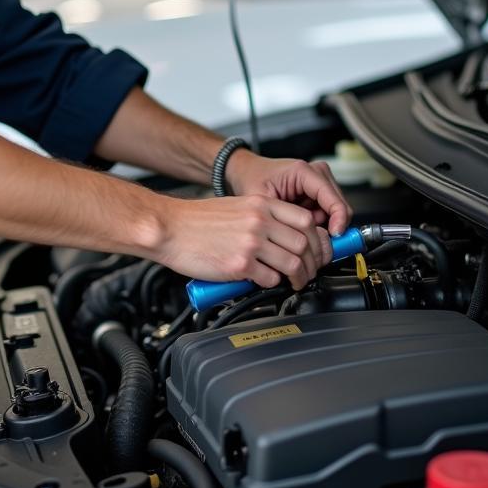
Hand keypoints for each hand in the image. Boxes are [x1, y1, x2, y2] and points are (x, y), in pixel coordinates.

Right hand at [157, 193, 332, 290]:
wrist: (169, 228)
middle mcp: (259, 220)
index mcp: (260, 204)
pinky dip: (271, 284)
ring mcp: (251, 242)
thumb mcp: (236, 206)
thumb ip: (263, 218)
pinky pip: (270, 279)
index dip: (317, 239)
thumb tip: (287, 238)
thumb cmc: (197, 220)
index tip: (317, 250)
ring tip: (292, 282)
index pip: (306, 220)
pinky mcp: (240, 264)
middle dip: (312, 263)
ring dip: (298, 278)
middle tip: (308, 272)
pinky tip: (263, 281)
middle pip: (305, 244)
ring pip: (293, 264)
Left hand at [225, 149, 351, 236]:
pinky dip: (317, 222)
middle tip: (310, 242)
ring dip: (321, 225)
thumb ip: (278, 219)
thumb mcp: (261, 200)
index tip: (334, 239)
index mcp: (304, 172)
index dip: (338, 222)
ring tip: (297, 228)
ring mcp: (320, 180)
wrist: (246, 170)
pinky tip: (299, 224)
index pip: (333, 200)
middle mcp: (317, 172)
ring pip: (335, 212)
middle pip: (339, 207)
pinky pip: (327, 212)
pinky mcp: (319, 190)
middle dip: (329, 226)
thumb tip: (296, 243)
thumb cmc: (252, 178)